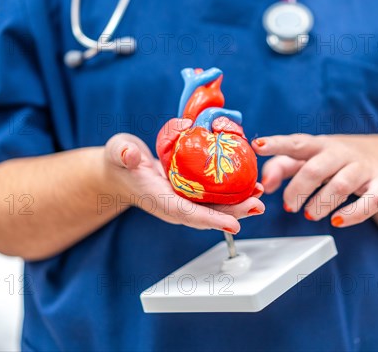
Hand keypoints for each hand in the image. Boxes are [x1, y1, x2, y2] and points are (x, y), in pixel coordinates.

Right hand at [104, 128, 264, 233]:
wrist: (120, 169)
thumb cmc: (119, 160)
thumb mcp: (118, 151)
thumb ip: (123, 154)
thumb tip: (131, 156)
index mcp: (158, 199)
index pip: (187, 213)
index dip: (211, 220)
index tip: (234, 224)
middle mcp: (174, 204)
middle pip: (207, 214)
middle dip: (234, 213)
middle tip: (258, 205)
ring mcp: (183, 200)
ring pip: (214, 207)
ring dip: (238, 204)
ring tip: (260, 194)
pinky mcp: (189, 193)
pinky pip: (213, 196)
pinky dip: (232, 192)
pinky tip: (249, 183)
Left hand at [252, 134, 377, 227]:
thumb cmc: (335, 160)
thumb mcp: (308, 158)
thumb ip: (281, 167)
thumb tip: (262, 185)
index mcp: (319, 145)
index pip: (296, 142)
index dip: (276, 144)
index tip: (257, 146)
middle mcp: (340, 153)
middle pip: (316, 169)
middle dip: (298, 189)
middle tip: (290, 206)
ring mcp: (362, 168)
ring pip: (341, 185)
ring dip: (321, 203)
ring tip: (310, 215)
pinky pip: (371, 201)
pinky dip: (353, 214)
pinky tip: (337, 221)